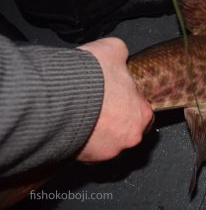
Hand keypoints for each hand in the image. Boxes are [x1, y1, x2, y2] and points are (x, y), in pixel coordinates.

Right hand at [76, 37, 153, 161]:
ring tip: (82, 113)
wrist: (58, 95)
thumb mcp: (113, 49)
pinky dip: (80, 139)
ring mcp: (108, 152)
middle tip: (97, 104)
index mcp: (142, 114)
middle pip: (124, 128)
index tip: (116, 96)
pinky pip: (85, 150)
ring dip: (96, 130)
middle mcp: (130, 137)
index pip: (142, 111)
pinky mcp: (86, 160)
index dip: (128, 101)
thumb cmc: (90, 76)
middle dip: (112, 118)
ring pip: (105, 141)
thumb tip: (120, 55)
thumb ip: (122, 55)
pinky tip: (73, 124)